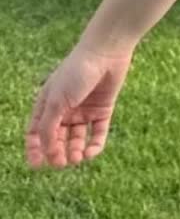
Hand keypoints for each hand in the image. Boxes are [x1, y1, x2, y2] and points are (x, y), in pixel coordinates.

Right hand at [25, 41, 134, 169]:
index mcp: (48, 104)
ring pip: (76, 138)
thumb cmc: (75, 73)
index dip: (35, 149)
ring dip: (75, 151)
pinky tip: (90, 152)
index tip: (36, 165)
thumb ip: (49, 127)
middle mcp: (65, 109)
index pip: (36, 132)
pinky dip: (94, 145)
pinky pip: (97, 133)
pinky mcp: (102, 110)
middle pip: (57, 138)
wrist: (105, 53)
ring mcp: (84, 110)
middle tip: (61, 162)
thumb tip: (46, 151)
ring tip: (76, 158)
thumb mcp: (57, 101)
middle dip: (57, 152)